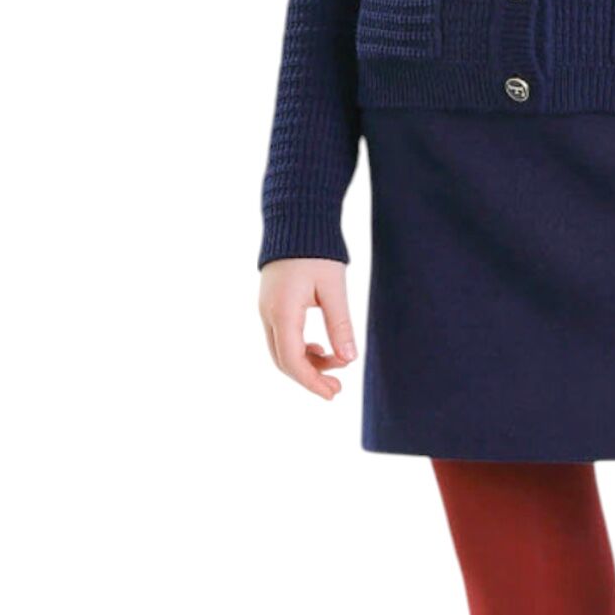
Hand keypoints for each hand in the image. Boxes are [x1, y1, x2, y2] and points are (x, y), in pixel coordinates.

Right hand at [259, 258, 357, 398]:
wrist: (295, 222)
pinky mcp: (271, 305)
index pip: (292, 360)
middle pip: (283, 360)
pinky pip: (281, 337)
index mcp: (282, 311)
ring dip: (306, 363)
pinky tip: (321, 350)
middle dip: (309, 378)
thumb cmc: (316, 252)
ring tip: (335, 365)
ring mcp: (266, 310)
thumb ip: (340, 324)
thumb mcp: (334, 288)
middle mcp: (268, 314)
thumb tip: (349, 359)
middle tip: (337, 388)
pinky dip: (300, 349)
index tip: (332, 393)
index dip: (311, 382)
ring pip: (281, 350)